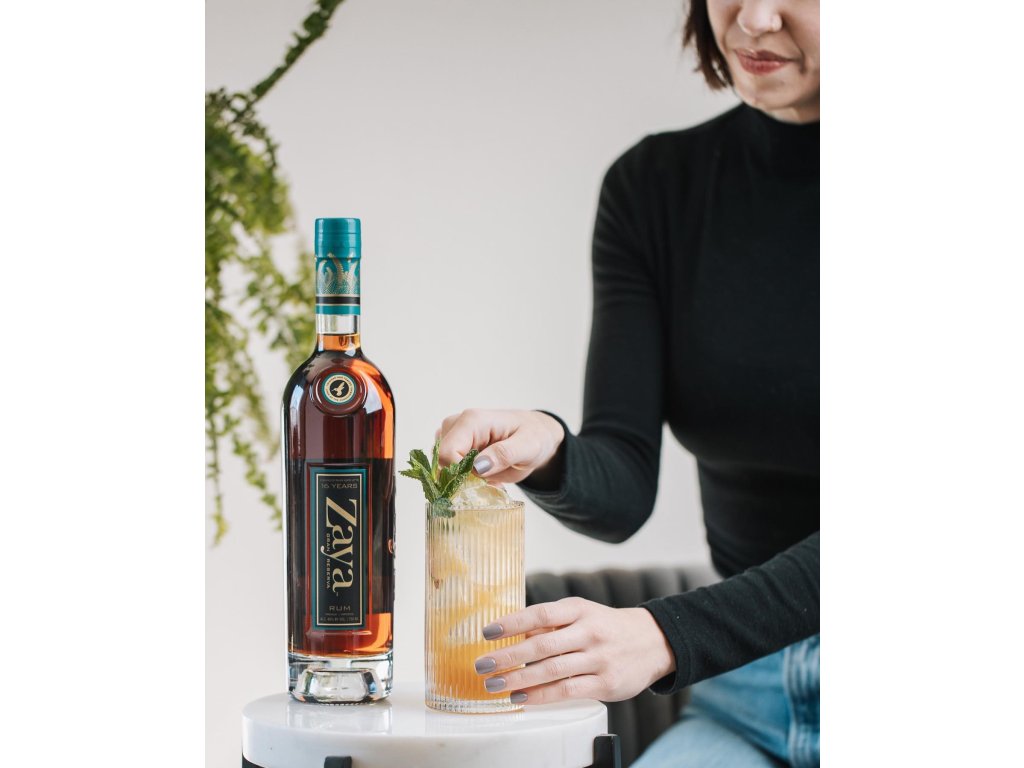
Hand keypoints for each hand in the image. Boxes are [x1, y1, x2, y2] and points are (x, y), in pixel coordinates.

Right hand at [436, 409, 563, 484]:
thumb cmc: (534, 436)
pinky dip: (463, 476)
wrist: (536, 434)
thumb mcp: (528, 446)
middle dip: (460, 476)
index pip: (447, 452)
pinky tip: (482, 474)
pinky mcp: (456, 445)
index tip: (480, 479)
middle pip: (441, 460)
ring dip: (462, 477)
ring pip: (442, 465)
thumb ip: (504, 454)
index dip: (459, 472)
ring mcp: (455, 435)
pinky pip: (448, 466)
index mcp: (472, 421)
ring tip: (488, 475)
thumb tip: (478, 466)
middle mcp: (458, 425)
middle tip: (487, 479)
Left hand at [472, 596, 674, 704]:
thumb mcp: (582, 614)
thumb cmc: (607, 627)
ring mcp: (599, 659)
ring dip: (519, 679)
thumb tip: (514, 632)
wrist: (653, 642)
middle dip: (508, 657)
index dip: (512, 623)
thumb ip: (551, 624)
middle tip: (482, 665)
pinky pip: (567, 691)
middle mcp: (589, 632)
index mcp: (579, 610)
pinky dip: (541, 696)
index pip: (540, 614)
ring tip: (495, 685)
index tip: (487, 632)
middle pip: (542, 645)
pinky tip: (522, 698)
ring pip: (552, 671)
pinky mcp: (606, 683)